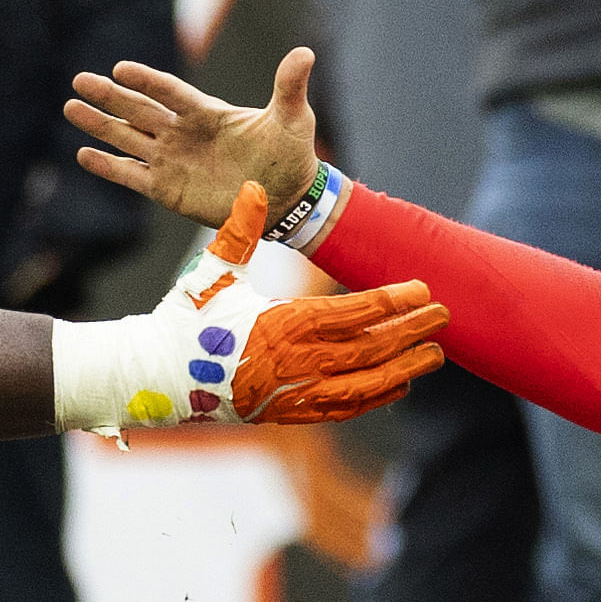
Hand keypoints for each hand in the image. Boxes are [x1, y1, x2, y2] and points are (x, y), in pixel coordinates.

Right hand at [56, 182, 446, 433]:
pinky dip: (373, 398)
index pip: (352, 314)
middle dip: (410, 333)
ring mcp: (291, 394)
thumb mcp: (211, 271)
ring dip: (403, 369)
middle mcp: (292, 364)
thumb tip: (257, 186)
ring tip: (436, 355)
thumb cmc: (184, 319)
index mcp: (280, 325)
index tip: (422, 289)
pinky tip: (398, 386)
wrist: (155, 376)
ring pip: (362, 384)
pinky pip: (341, 409)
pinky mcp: (286, 414)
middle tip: (445, 317)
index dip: (392, 303)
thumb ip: (239, 229)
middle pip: (368, 350)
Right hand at [68, 47, 321, 230]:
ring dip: (100, 125)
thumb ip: (289, 87)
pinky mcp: (166, 189)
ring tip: (71, 108)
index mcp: (206, 113)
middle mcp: (182, 133)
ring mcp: (171, 160)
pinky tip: (83, 155)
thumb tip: (304, 52)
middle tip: (79, 81)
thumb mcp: (293, 119)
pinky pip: (131, 175)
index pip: (170, 92)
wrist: (285, 200)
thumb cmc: (290, 156)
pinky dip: (108, 167)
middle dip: (110, 96)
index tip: (121, 69)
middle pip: (138, 110)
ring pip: (127, 138)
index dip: (147, 82)